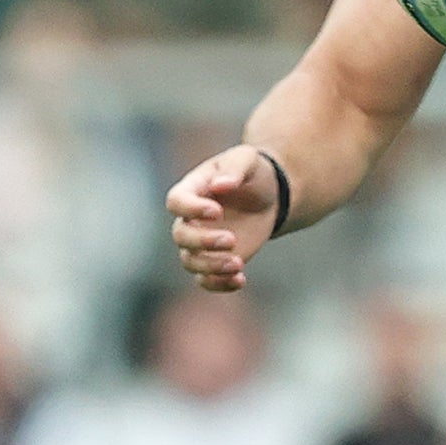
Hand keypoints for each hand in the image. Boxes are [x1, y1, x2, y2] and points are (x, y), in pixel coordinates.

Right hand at [167, 146, 281, 292]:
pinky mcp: (216, 259)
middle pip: (181, 236)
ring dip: (211, 266)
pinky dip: (218, 284)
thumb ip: (234, 168)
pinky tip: (240, 280)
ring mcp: (201, 242)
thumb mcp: (247, 160)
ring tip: (238, 264)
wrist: (269, 195)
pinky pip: (206, 279)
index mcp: (191, 190)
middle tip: (231, 240)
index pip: (176, 202)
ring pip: (190, 261)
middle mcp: (190, 219)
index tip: (217, 211)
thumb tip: (220, 186)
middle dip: (203, 241)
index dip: (191, 208)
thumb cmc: (253, 172)